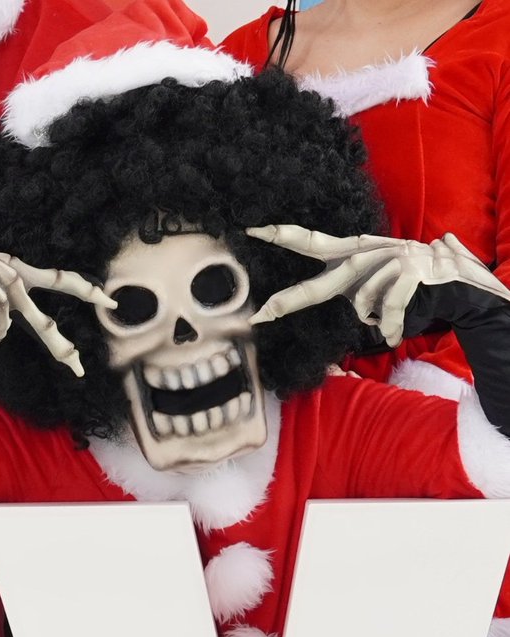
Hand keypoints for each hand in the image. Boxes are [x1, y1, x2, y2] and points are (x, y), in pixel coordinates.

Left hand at [246, 225, 509, 346]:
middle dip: (291, 301)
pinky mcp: (408, 269)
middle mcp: (366, 253)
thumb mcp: (376, 292)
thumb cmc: (413, 290)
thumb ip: (353, 296)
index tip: (252, 231)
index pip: (314, 244)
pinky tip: (398, 332)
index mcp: (354, 256)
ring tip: (390, 325)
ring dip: (374, 320)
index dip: (285, 235)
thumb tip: (342, 313)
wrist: (458, 281)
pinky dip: (392, 327)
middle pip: (322, 283)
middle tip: (260, 313)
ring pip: (360, 302)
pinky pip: (387, 310)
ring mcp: (387, 258)